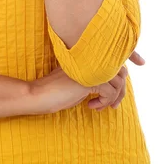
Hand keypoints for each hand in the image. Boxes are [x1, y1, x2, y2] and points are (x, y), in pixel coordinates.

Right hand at [28, 49, 145, 114]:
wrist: (41, 94)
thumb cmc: (59, 90)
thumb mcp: (81, 81)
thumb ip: (96, 77)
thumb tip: (116, 84)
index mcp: (90, 57)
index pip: (116, 63)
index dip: (119, 80)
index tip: (112, 97)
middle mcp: (93, 59)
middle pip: (122, 72)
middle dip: (120, 91)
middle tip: (112, 105)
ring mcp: (92, 68)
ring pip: (118, 83)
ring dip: (112, 99)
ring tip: (99, 106)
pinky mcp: (90, 78)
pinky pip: (110, 92)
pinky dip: (104, 102)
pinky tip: (90, 105)